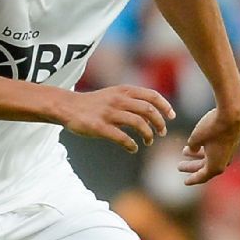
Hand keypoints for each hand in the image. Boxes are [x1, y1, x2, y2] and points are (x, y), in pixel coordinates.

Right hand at [56, 85, 174, 153]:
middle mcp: (118, 100)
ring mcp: (108, 113)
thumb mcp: (113, 94)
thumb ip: (131, 99)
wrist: (68, 107)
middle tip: (162, 132)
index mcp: (123, 91)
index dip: (165, 106)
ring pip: (138, 123)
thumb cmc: (93, 103)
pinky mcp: (99, 127)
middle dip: (159, 123)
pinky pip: (122, 137)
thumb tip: (152, 113)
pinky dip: (132, 145)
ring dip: (148, 135)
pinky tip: (133, 148)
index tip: (171, 116)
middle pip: (148, 110)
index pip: (151, 95)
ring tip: (148, 141)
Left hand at [178, 92, 239, 185]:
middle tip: (179, 166)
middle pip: (205, 168)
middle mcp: (223, 161)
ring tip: (183, 151)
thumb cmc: (212, 127)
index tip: (185, 182)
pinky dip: (205, 150)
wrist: (233, 114)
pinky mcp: (231, 142)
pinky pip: (216, 151)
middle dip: (191, 167)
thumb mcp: (196, 138)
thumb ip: (192, 147)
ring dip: (197, 156)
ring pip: (210, 158)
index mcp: (215, 166)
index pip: (202, 177)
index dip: (192, 179)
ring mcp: (228, 152)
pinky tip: (196, 144)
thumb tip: (192, 150)